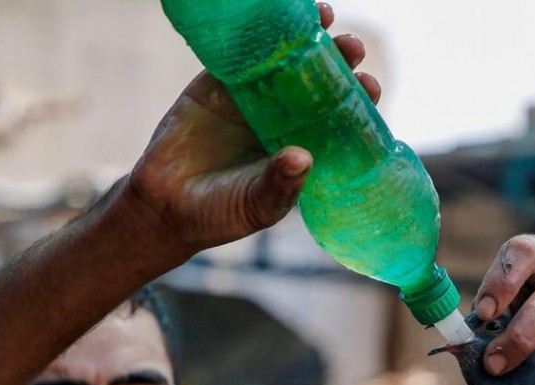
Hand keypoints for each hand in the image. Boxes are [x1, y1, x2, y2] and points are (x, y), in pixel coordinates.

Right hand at [128, 2, 379, 257]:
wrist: (165, 206)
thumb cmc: (221, 214)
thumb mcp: (256, 207)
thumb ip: (279, 185)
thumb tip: (302, 158)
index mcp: (304, 146)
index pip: (340, 117)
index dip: (358, 99)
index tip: (370, 85)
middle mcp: (284, 119)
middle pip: (319, 82)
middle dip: (340, 61)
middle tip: (352, 47)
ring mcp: (251, 99)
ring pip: (284, 61)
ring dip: (305, 37)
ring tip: (324, 16)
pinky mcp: (217, 85)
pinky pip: (238, 54)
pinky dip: (254, 33)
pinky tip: (272, 14)